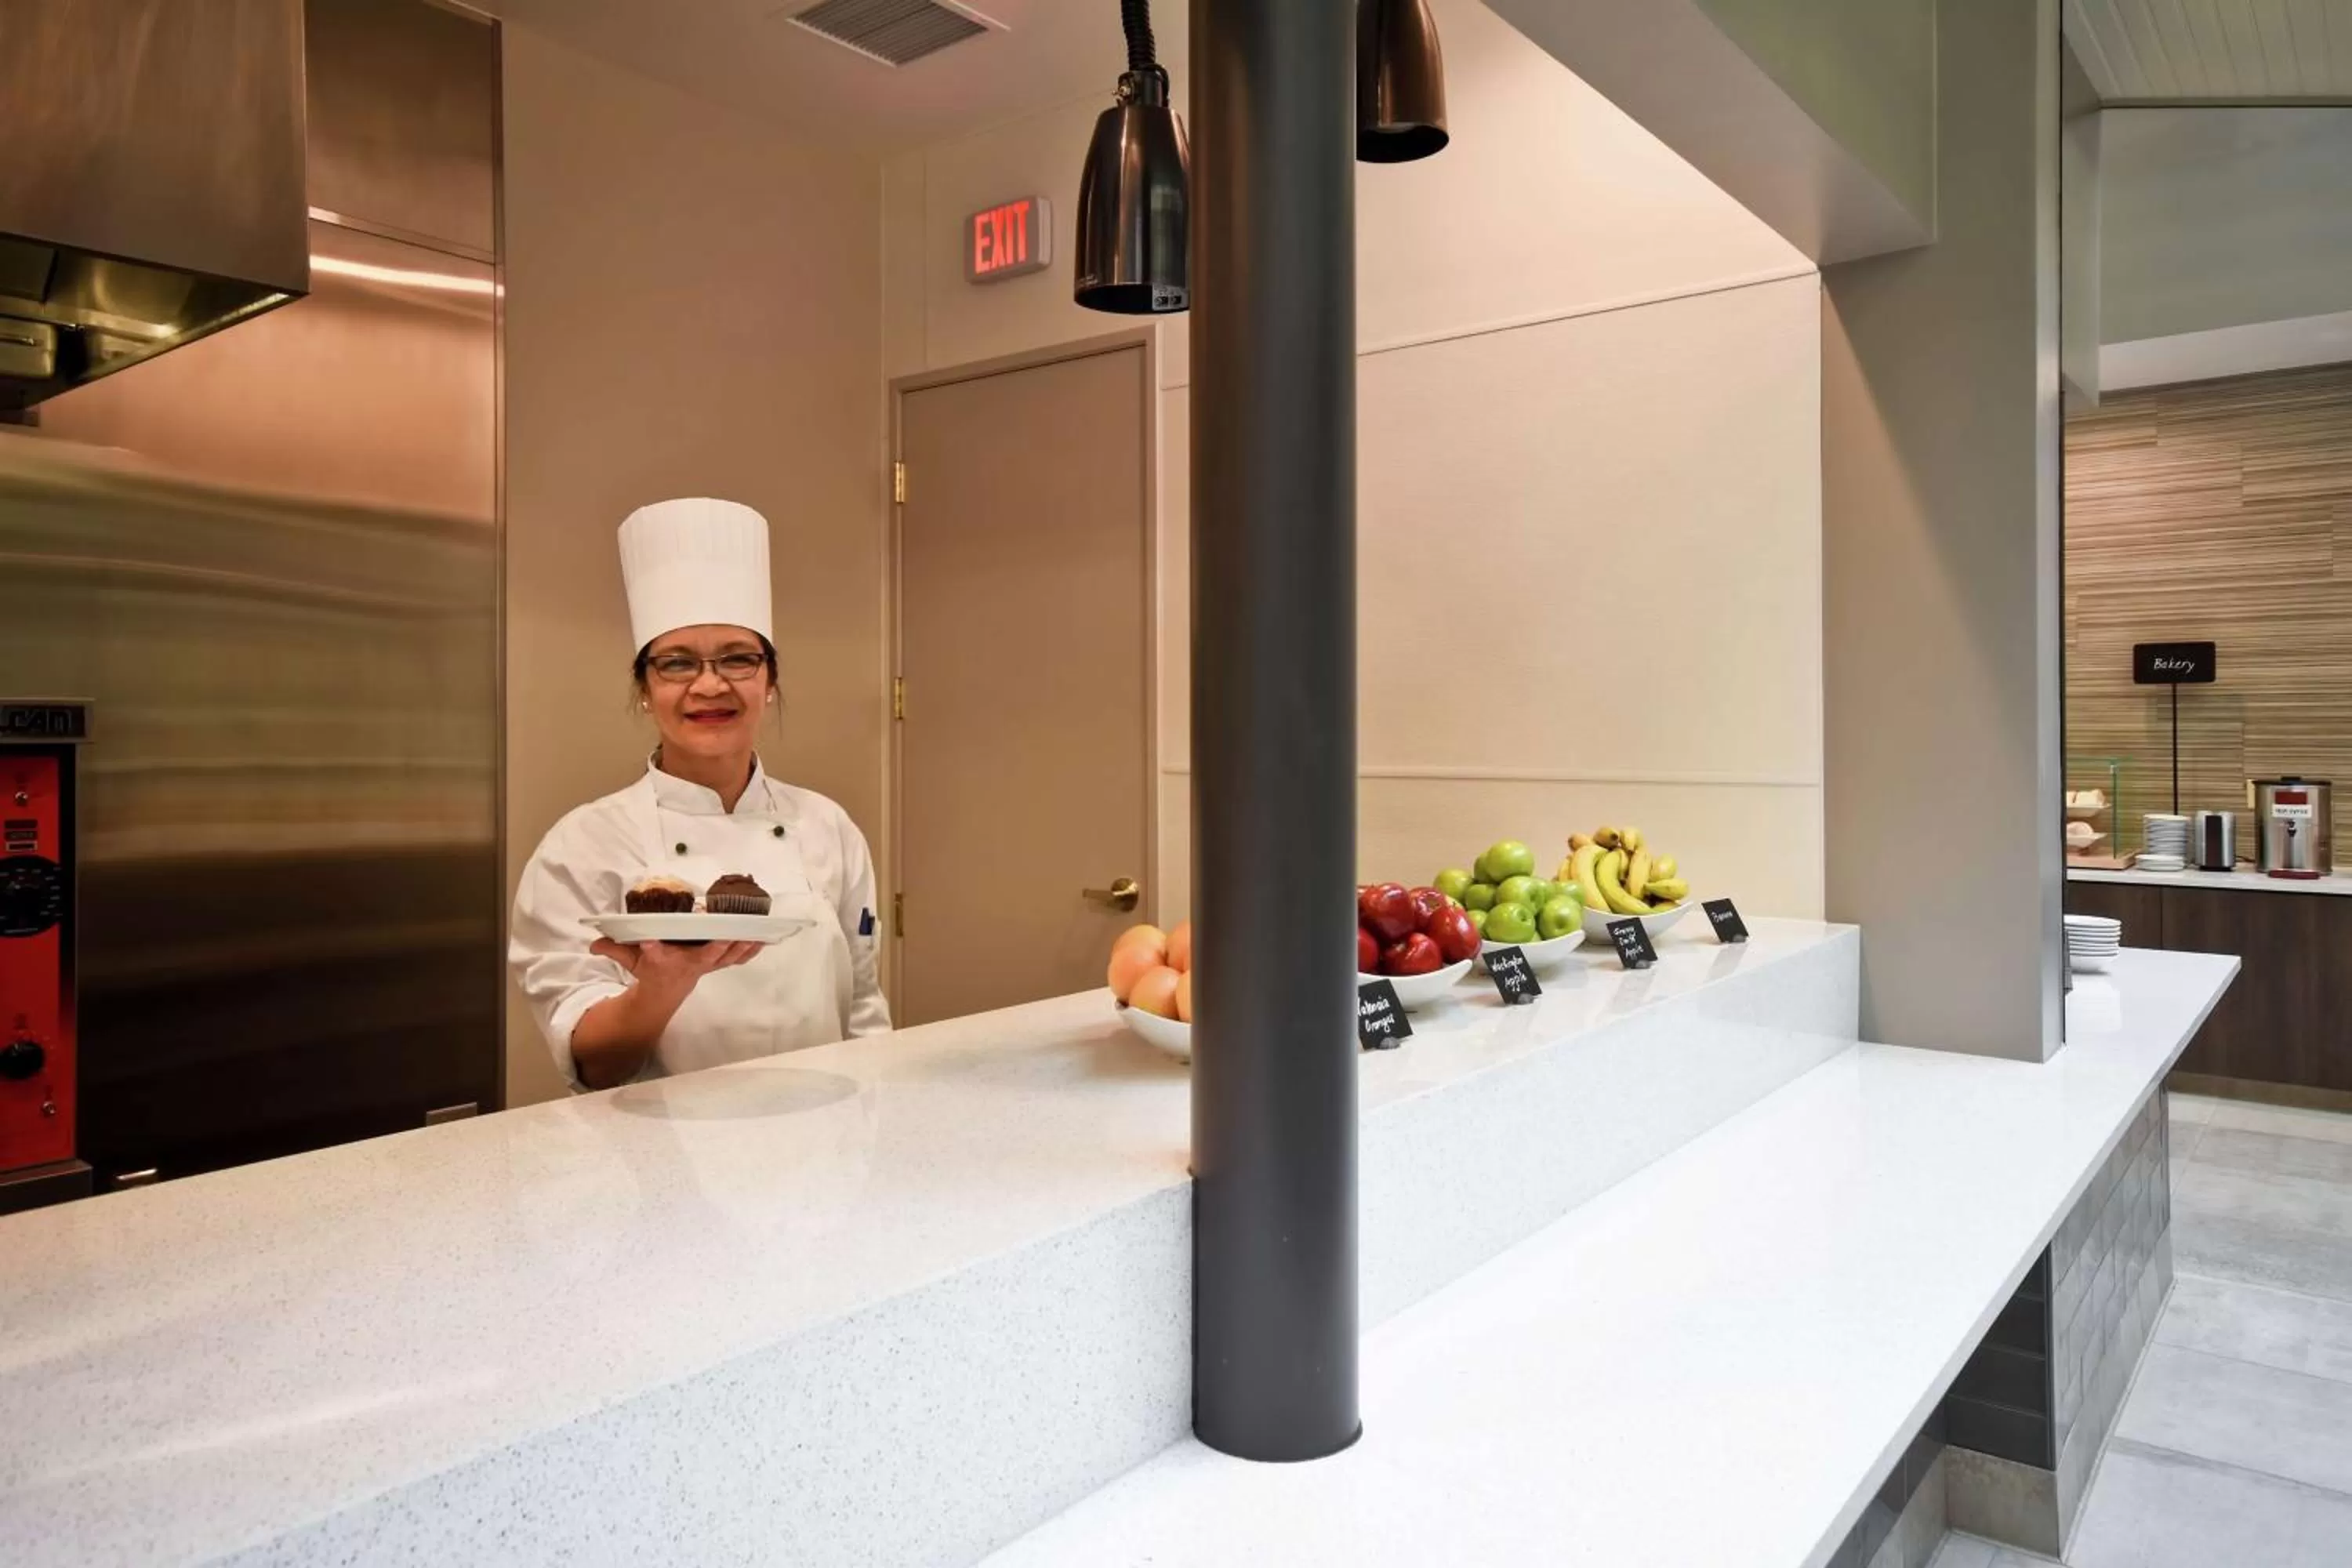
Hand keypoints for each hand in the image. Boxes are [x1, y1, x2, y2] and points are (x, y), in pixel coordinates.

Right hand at [590, 938, 761, 992]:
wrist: (665, 991)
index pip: (653, 957)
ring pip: (727, 958)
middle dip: (714, 949)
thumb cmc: (650, 969)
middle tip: (725, 936)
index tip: (648, 944)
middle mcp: (686, 965)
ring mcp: (705, 966)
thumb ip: (613, 948)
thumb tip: (593, 945)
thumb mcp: (629, 960)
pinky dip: (751, 950)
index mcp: (662, 963)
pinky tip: (764, 939)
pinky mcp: (717, 963)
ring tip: (756, 933)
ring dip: (741, 947)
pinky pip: (737, 958)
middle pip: (703, 958)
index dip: (651, 951)